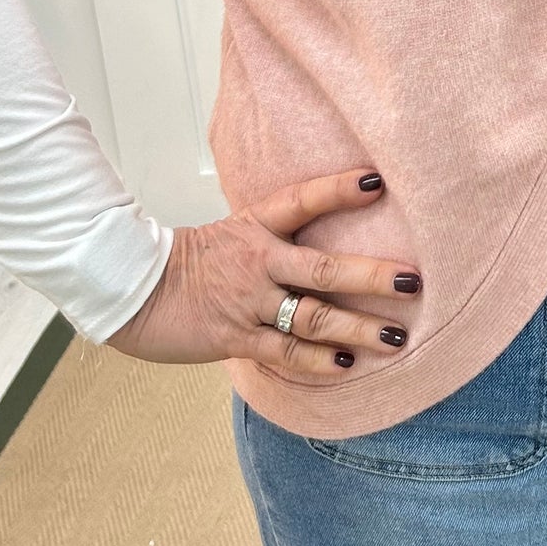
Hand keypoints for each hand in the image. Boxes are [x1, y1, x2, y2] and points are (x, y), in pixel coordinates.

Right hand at [104, 165, 421, 384]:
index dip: (338, 190)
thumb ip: (276, 236)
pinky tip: (347, 364)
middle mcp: (257, 261)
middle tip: (413, 281)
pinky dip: (317, 359)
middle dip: (371, 276)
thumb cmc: (189, 263)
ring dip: (357, 327)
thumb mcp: (232, 234)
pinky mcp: (235, 337)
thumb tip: (326, 242)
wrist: (134, 292)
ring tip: (395, 337)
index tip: (377, 181)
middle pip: (323, 267)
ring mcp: (248, 302)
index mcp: (254, 226)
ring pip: (312, 316)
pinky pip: (285, 351)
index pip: (302, 201)